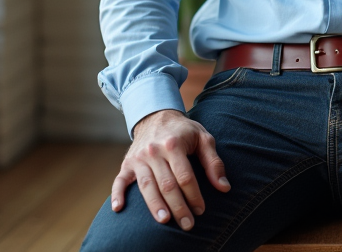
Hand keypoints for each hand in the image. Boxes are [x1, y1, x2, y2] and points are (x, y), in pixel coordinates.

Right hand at [111, 109, 230, 230]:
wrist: (156, 116)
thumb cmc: (184, 131)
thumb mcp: (203, 138)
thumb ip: (214, 162)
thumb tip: (224, 187)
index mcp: (174, 144)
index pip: (185, 175)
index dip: (194, 195)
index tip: (200, 210)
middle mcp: (154, 151)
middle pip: (166, 184)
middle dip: (178, 206)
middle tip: (187, 224)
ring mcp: (139, 158)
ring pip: (146, 185)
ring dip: (155, 205)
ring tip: (164, 220)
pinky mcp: (127, 163)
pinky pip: (120, 180)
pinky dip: (118, 194)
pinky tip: (119, 209)